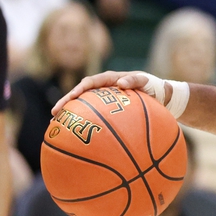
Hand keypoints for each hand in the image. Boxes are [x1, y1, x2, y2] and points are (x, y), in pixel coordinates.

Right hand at [51, 71, 170, 116]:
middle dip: (66, 102)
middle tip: (55, 113)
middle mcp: (103, 89)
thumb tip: (121, 83)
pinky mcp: (105, 110)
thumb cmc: (152, 88)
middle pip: (80, 94)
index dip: (79, 89)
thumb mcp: (146, 82)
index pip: (91, 82)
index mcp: (110, 79)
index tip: (72, 97)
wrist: (159, 96)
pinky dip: (82, 123)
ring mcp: (103, 99)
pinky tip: (73, 136)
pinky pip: (92, 116)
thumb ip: (135, 80)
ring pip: (82, 106)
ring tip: (55, 125)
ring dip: (69, 114)